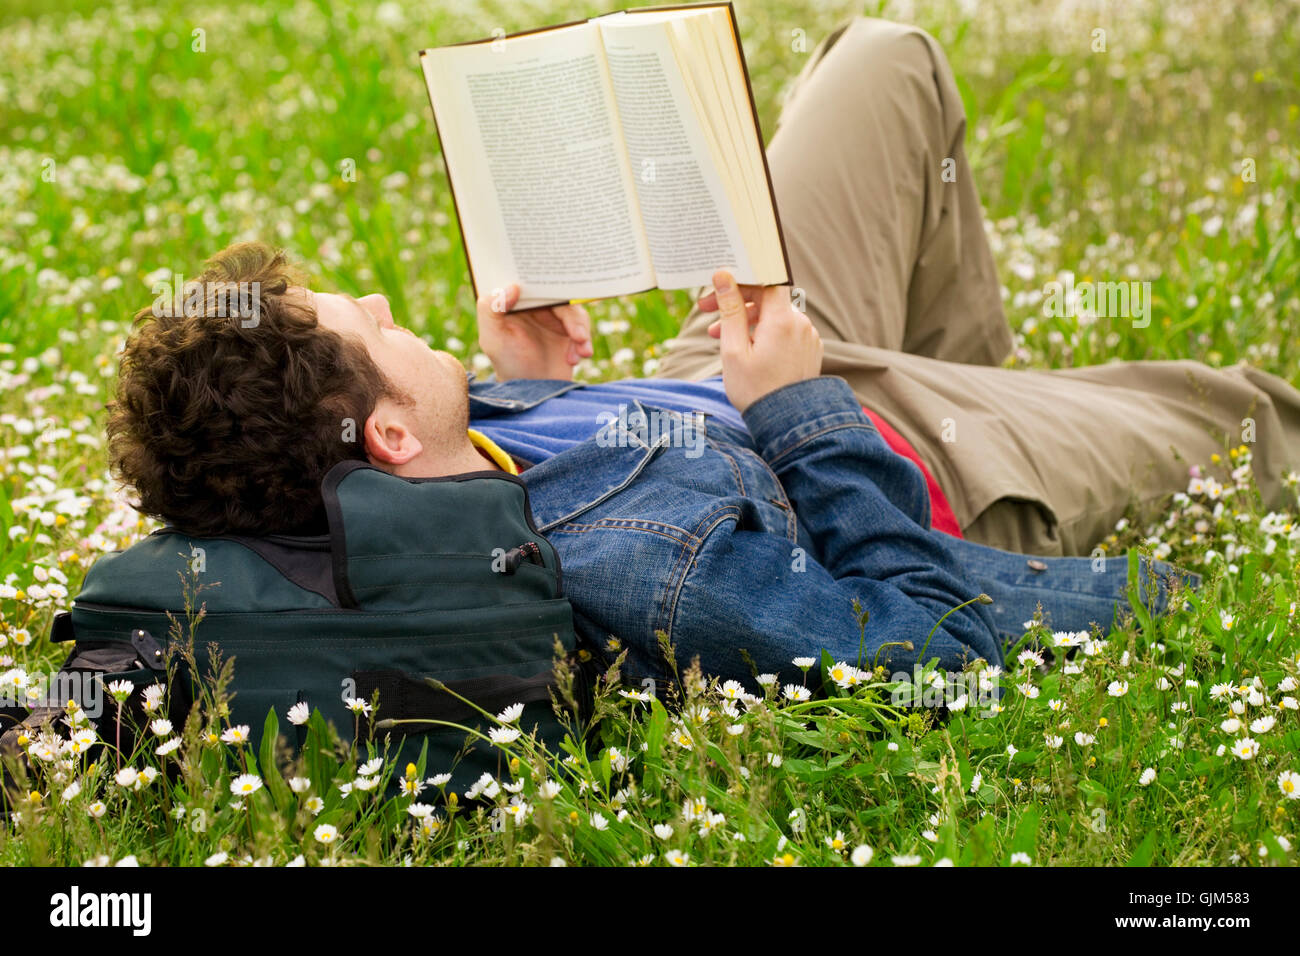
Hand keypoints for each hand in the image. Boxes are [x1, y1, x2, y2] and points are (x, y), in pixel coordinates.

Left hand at [476, 283, 592, 380]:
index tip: (559, 287)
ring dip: (581, 331)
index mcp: (517, 301)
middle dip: (573, 317)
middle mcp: (537, 306)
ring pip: (575, 313)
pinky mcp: (570, 332)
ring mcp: (555, 318)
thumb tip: (513, 286)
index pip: (533, 282)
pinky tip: (578, 357)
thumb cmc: (507, 364)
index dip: (547, 280)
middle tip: (578, 335)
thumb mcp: (493, 338)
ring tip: (581, 349)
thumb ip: (492, 309)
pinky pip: (583, 329)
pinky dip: (584, 343)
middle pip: (561, 298)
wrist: (531, 392)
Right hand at [702, 269, 822, 412]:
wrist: (786, 423)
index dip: (739, 280)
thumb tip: (723, 276)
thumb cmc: (755, 390)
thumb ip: (730, 309)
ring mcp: (808, 336)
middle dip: (736, 302)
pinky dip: (765, 333)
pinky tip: (746, 349)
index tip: (716, 290)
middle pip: (767, 298)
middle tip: (706, 312)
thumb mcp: (734, 349)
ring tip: (720, 337)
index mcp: (782, 319)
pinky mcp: (810, 349)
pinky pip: (785, 331)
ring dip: (747, 321)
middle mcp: (800, 322)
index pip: (764, 280)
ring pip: (774, 316)